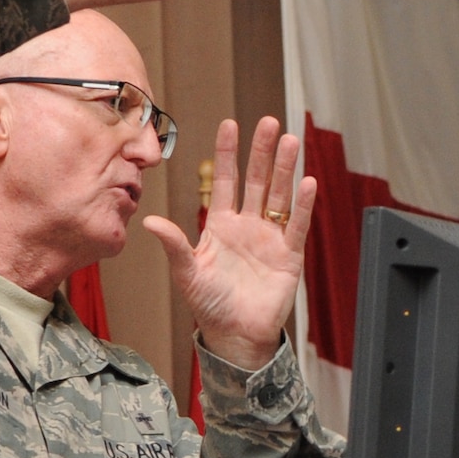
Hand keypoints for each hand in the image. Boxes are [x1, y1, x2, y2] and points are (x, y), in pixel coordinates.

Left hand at [144, 117, 315, 371]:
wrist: (235, 336)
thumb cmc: (210, 305)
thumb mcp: (188, 273)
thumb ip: (175, 245)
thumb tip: (152, 221)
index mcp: (222, 225)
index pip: (225, 181)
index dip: (227, 154)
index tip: (229, 125)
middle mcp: (248, 225)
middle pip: (257, 180)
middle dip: (261, 151)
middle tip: (268, 122)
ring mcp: (271, 238)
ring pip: (280, 196)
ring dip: (285, 169)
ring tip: (291, 141)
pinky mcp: (289, 256)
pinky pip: (297, 226)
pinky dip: (302, 205)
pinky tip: (307, 182)